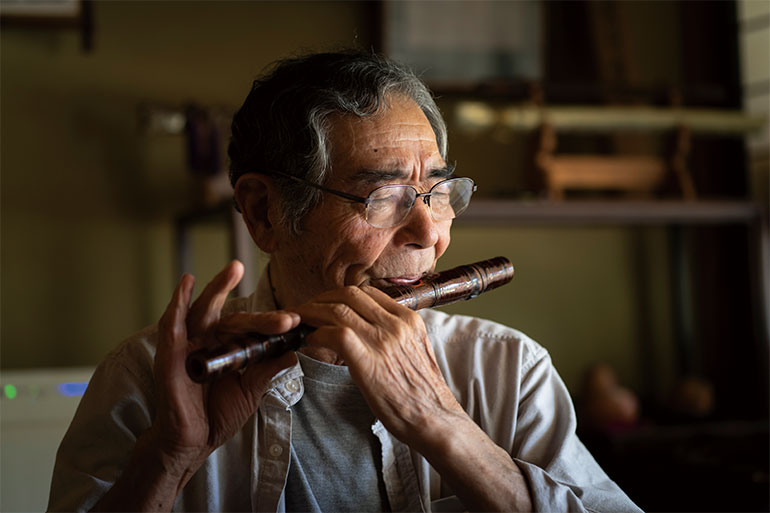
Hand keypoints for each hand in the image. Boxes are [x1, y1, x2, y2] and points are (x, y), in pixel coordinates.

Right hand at [150, 260, 298, 480]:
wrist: (192, 444)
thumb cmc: (217, 415)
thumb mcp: (250, 391)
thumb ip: (267, 370)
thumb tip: (292, 351)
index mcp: (227, 349)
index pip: (250, 330)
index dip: (272, 326)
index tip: (296, 325)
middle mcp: (208, 343)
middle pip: (232, 318)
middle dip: (260, 318)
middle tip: (286, 318)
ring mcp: (188, 347)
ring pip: (203, 311)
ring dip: (218, 289)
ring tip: (234, 269)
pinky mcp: (169, 357)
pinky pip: (171, 326)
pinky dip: (176, 304)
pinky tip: (186, 284)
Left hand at [290, 285, 532, 511]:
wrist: (435, 420)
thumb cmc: (424, 393)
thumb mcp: (417, 351)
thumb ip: (397, 335)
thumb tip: (373, 330)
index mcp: (409, 319)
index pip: (368, 292)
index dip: (341, 295)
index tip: (326, 304)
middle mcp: (396, 324)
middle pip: (350, 294)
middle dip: (322, 299)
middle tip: (307, 311)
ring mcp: (383, 341)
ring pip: (339, 309)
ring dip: (313, 313)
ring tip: (301, 323)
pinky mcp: (368, 362)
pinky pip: (335, 335)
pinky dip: (317, 334)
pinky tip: (310, 341)